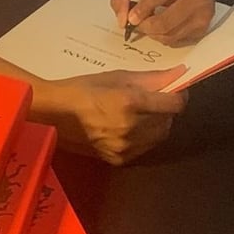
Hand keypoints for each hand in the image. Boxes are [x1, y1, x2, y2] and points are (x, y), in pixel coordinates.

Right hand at [36, 67, 188, 164]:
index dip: (178, 96)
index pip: (173, 104)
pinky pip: (144, 148)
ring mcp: (125, 147)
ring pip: (158, 136)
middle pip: (168, 121)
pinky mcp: (118, 160)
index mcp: (130, 102)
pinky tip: (128, 127)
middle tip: (151, 100)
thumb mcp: (116, 77)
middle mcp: (131, 127)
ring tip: (139, 113)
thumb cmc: (83, 89)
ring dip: (156, 124)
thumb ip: (151, 78)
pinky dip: (143, 138)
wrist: (53, 115)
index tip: (174, 90)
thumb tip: (180, 73)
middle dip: (165, 109)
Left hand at [111, 0, 215, 45]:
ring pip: (169, 35)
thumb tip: (123, 20)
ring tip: (148, 23)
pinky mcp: (203, 29)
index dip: (139, 9)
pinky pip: (176, 41)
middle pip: (163, 22)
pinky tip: (161, 26)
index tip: (130, 17)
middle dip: (144, 26)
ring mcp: (203, 15)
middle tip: (137, 23)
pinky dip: (163, 36)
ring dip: (152, 33)